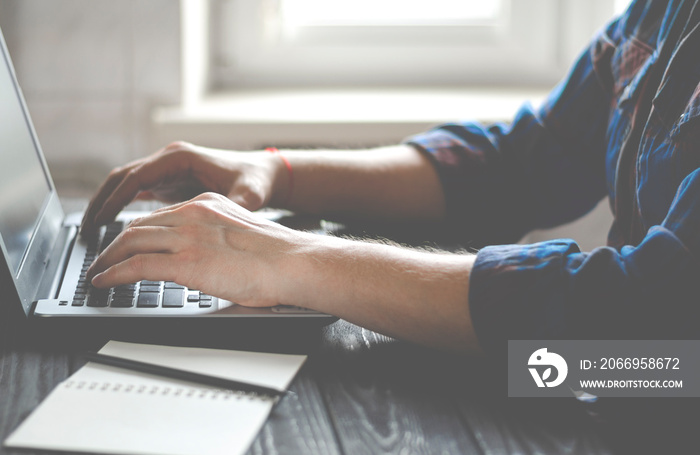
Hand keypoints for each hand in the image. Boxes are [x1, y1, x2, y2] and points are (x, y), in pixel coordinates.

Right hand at [80, 142, 287, 234]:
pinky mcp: (169, 181)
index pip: (137, 175)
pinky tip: (112, 228)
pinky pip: (136, 191)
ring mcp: (167, 169)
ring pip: (125, 183)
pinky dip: (121, 207)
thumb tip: (232, 217)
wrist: (263, 174)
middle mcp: (169, 159)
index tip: (100, 220)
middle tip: (85, 229)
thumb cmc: (255, 181)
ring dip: (107, 203)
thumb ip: (237, 205)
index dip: (116, 198)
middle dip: (101, 201)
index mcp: (181, 157)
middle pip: (122, 177)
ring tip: (91, 231)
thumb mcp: (249, 195)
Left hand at [86, 193, 308, 306]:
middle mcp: (194, 213)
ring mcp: (188, 236)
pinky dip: (114, 274)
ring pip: (130, 241)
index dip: (139, 231)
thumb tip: (211, 259)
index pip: (162, 215)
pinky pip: (135, 265)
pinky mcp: (185, 262)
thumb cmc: (280, 257)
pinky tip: (105, 282)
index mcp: (209, 205)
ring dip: (108, 258)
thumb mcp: (243, 234)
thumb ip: (219, 239)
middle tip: (106, 258)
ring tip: (99, 272)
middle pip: (140, 225)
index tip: (130, 243)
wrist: (295, 263)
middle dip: (117, 243)